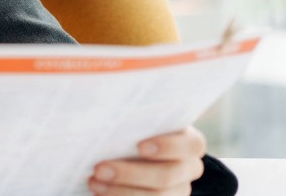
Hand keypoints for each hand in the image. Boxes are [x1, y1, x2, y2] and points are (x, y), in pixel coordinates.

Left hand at [88, 126, 206, 195]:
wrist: (133, 153)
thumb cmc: (134, 128)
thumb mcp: (137, 119)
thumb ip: (131, 115)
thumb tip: (103, 99)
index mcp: (188, 142)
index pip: (191, 145)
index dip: (168, 146)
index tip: (140, 146)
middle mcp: (188, 168)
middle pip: (167, 176)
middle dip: (131, 173)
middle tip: (99, 168)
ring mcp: (178, 190)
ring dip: (121, 191)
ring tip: (94, 182)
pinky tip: (99, 192)